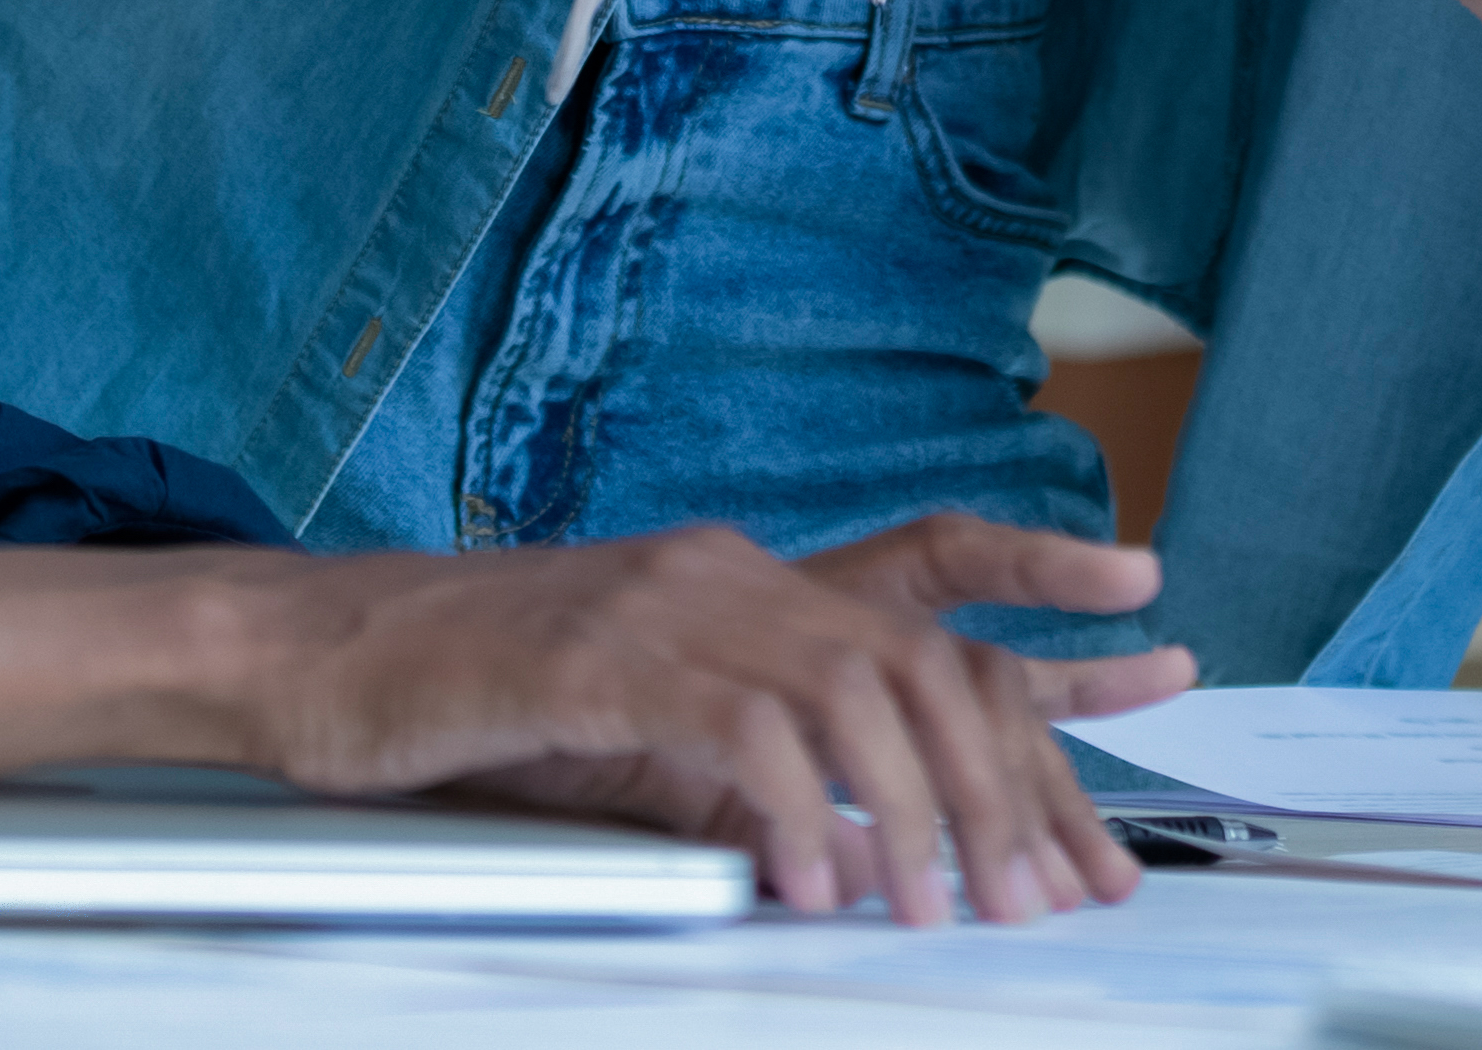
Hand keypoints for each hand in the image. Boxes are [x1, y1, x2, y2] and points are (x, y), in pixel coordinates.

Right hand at [203, 515, 1194, 925]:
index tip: (1159, 626)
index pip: (936, 569)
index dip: (1052, 593)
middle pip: (924, 658)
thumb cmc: (477, 705)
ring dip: (914, 812)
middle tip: (1052, 893)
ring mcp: (669, 604)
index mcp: (749, 584)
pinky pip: (738, 729)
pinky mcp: (602, 656)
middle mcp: (730, 574)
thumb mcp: (639, 738)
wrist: (322, 659)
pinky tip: (813, 884)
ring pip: (854, 691)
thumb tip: (851, 850)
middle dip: (1011, 777)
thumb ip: (747, 773)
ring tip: (940, 912)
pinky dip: (792, 810)